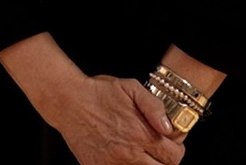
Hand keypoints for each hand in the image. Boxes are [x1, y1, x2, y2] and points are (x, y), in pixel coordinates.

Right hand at [46, 76, 184, 164]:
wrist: (69, 102)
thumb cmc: (99, 93)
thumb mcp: (132, 88)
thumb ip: (154, 107)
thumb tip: (169, 127)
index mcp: (140, 134)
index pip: (173, 156)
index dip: (177, 150)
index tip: (173, 144)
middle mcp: (128, 153)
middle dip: (166, 162)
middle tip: (160, 152)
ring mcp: (112, 164)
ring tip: (144, 154)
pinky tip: (126, 157)